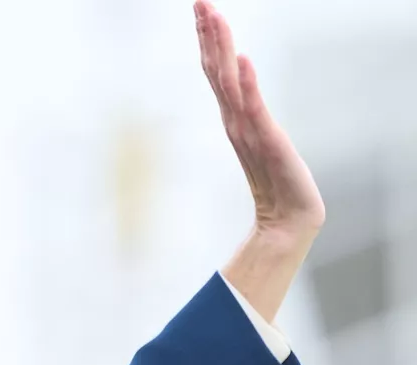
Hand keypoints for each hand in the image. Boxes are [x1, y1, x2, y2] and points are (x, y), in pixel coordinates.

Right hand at [196, 0, 324, 243]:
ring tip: (215, 17)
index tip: (202, 10)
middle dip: (209, 34)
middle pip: (217, 69)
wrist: (289, 217)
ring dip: (222, 48)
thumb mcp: (260, 142)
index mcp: (234, 117)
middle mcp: (236, 118)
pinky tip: (244, 61)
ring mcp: (249, 129)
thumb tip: (240, 91)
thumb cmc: (277, 184)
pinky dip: (248, 83)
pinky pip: (254, 107)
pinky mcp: (268, 140)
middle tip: (200, 1)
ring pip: (229, 81)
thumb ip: (248, 119)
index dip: (209, 40)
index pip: (217, 71)